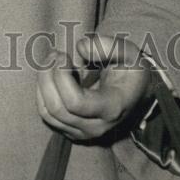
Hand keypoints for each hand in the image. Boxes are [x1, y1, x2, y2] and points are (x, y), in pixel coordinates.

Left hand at [35, 34, 153, 142]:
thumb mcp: (130, 52)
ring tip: (51, 61)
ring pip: (47, 113)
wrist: (137, 93)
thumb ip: (108, 46)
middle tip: (54, 54)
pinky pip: (46, 116)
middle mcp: (96, 127)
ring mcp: (82, 133)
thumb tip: (80, 48)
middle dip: (47, 76)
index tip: (63, 56)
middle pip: (57, 108)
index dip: (61, 76)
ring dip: (42, 83)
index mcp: (112, 108)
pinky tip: (51, 76)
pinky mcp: (71, 131)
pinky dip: (42, 93)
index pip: (75, 102)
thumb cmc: (131, 70)